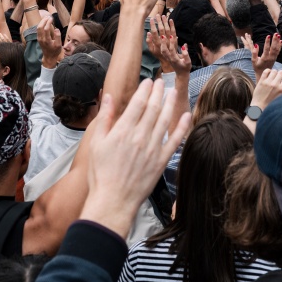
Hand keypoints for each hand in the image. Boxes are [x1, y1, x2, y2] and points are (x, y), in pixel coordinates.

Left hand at [37, 16, 63, 68]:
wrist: (49, 57)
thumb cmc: (55, 51)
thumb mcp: (59, 45)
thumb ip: (58, 36)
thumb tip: (56, 29)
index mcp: (47, 40)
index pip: (46, 29)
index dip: (48, 22)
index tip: (52, 18)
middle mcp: (41, 39)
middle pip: (40, 27)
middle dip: (44, 20)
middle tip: (48, 16)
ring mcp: (39, 39)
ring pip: (38, 28)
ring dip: (41, 22)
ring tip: (46, 18)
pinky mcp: (39, 39)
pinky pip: (38, 30)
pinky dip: (40, 25)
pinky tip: (44, 22)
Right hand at [80, 79, 189, 238]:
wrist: (113, 200)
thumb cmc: (101, 174)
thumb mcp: (96, 143)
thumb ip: (105, 118)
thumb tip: (110, 97)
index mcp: (123, 130)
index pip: (138, 103)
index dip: (145, 90)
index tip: (148, 82)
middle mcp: (140, 136)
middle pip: (153, 108)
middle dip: (158, 92)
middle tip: (162, 82)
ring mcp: (152, 149)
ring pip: (165, 120)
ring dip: (170, 104)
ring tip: (173, 92)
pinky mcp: (161, 161)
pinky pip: (174, 140)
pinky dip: (181, 127)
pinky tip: (186, 116)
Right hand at [243, 33, 280, 80]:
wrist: (263, 74)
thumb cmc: (257, 67)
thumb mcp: (253, 61)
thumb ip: (254, 53)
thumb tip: (256, 45)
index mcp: (264, 58)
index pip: (266, 48)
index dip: (267, 42)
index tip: (268, 36)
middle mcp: (270, 57)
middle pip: (273, 48)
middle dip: (274, 40)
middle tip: (275, 33)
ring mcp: (274, 58)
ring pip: (277, 49)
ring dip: (277, 42)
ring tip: (278, 35)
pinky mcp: (275, 58)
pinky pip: (278, 51)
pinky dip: (280, 46)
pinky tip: (281, 41)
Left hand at [250, 67, 281, 109]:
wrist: (260, 108)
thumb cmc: (271, 104)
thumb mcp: (281, 97)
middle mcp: (275, 84)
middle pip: (281, 72)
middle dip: (281, 73)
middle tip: (279, 77)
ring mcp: (267, 82)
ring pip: (274, 71)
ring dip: (274, 73)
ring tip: (273, 76)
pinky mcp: (261, 81)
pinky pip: (266, 71)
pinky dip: (268, 71)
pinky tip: (268, 74)